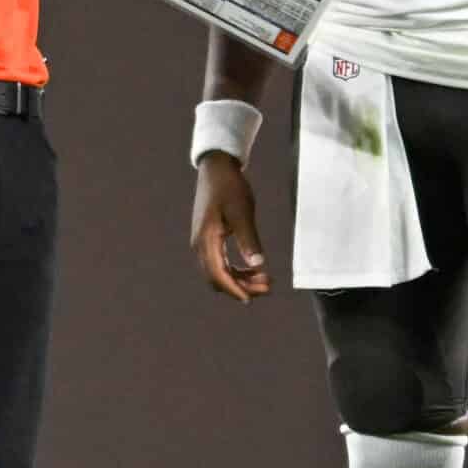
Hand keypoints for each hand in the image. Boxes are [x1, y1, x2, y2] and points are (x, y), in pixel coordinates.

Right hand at [191, 153, 270, 302]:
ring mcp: (203, 242)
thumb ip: (249, 239)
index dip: (235, 289)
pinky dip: (236, 269)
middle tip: (267, 287)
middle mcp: (200, 245)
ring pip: (219, 272)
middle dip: (241, 287)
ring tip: (264, 279)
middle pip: (217, 278)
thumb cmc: (229, 187)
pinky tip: (252, 268)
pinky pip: (220, 262)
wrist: (216, 169)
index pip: (218, 275)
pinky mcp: (209, 239)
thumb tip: (258, 264)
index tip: (252, 299)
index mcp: (205, 239)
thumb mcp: (242, 211)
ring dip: (240, 279)